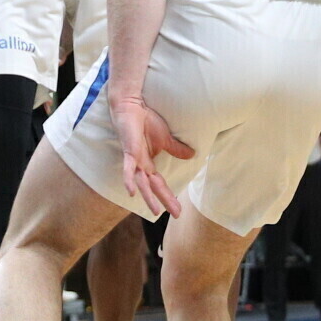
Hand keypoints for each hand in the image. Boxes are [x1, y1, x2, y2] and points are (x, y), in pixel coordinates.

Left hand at [113, 90, 195, 218]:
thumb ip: (177, 148)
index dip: (169, 197)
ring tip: (155, 211)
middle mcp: (140, 165)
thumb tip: (192, 155)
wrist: (131, 106)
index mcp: (148, 164)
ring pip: (141, 183)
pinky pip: (128, 169)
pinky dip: (129, 180)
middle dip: (164, 201)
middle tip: (176, 214)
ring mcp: (134, 160)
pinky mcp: (129, 152)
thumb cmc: (145, 121)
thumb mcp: (166, 138)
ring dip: (148, 197)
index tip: (178, 210)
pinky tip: (131, 192)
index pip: (159, 184)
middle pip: (153, 187)